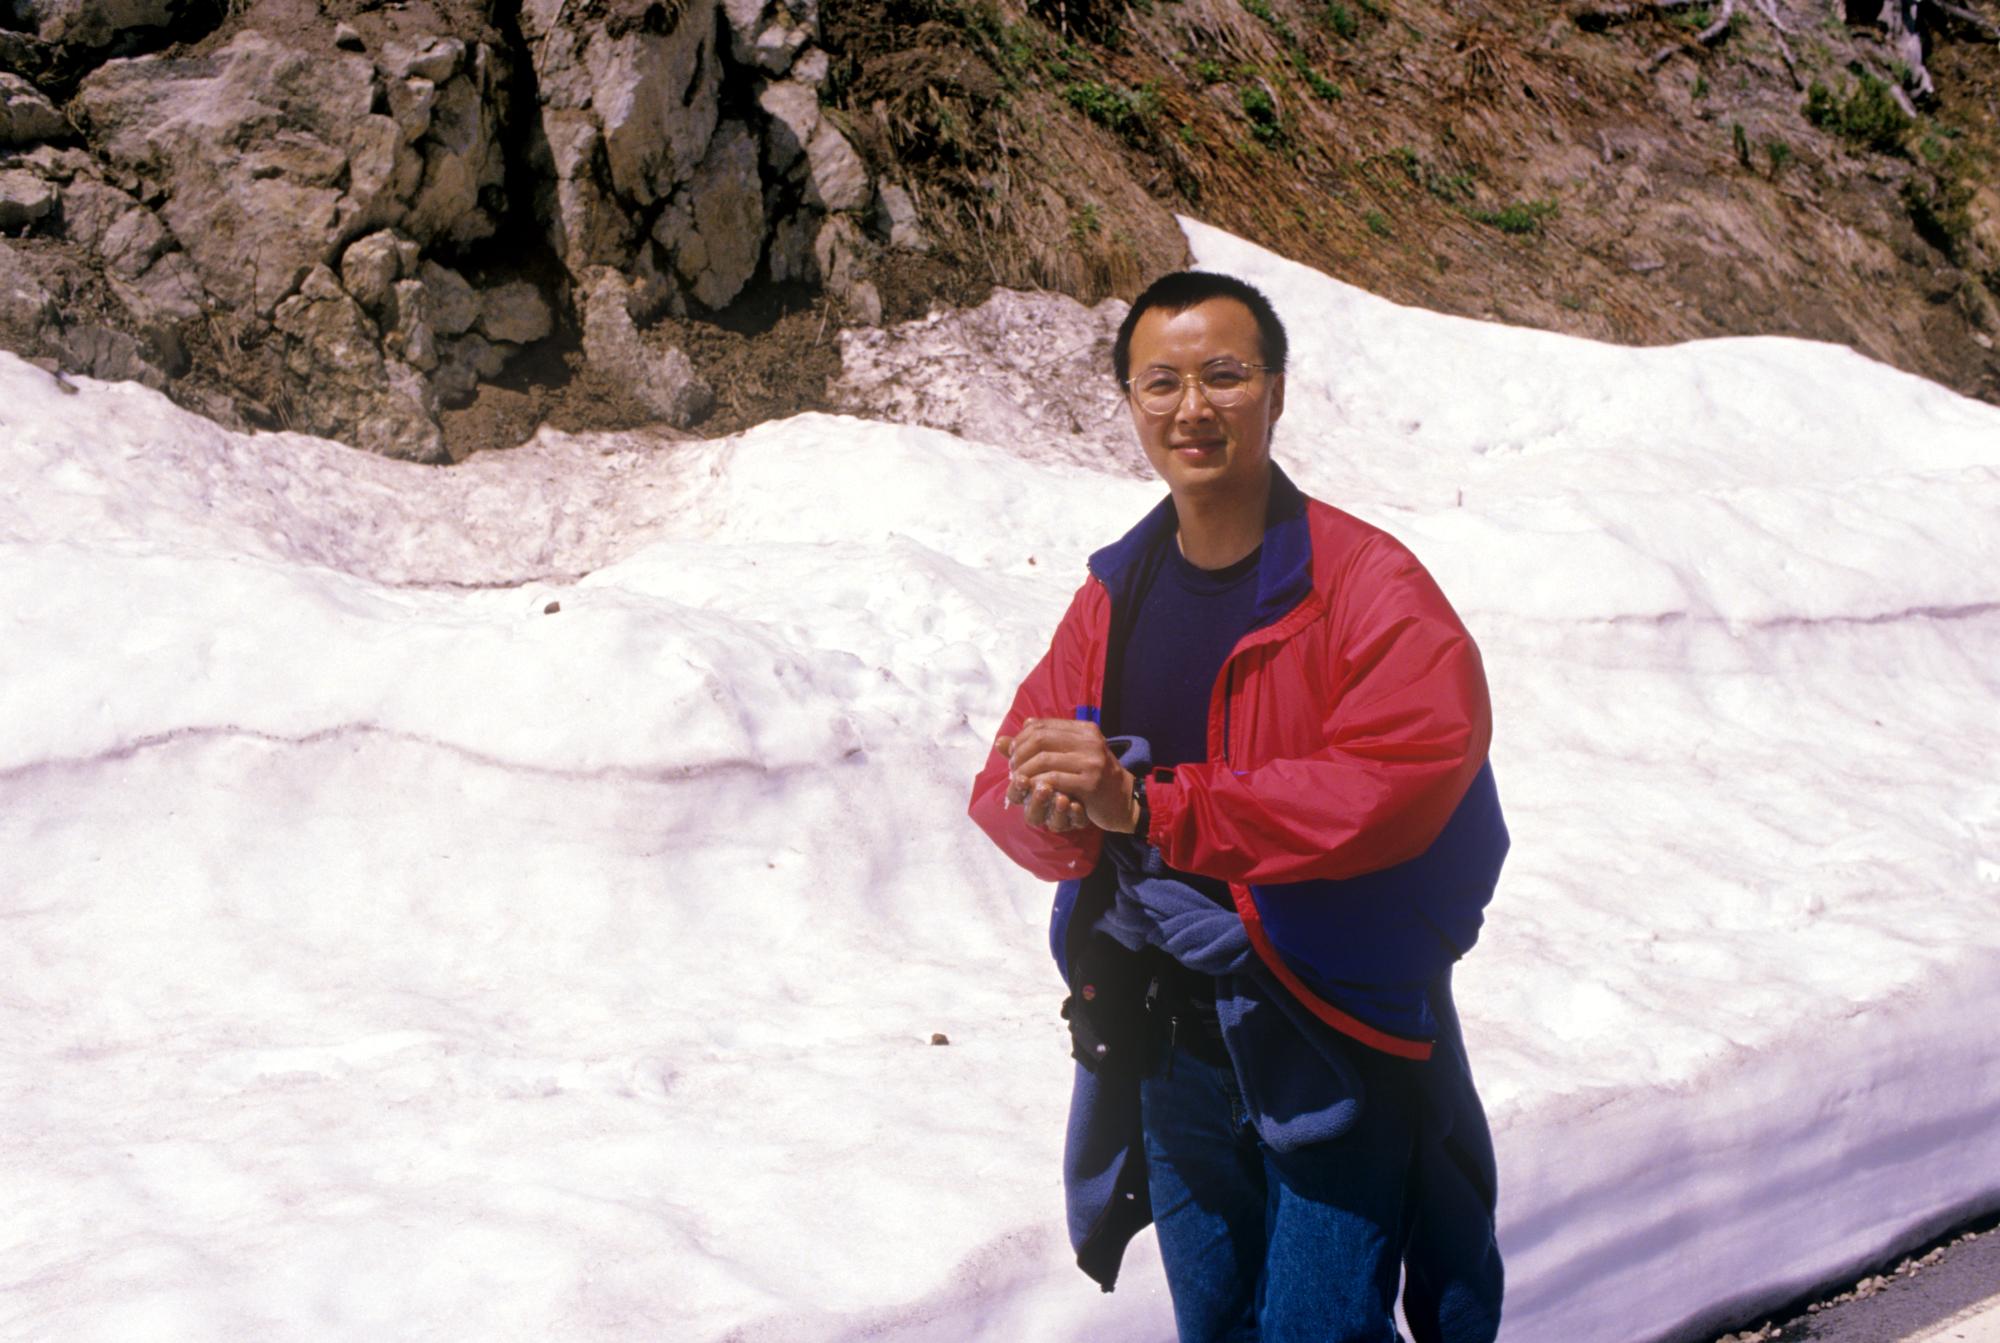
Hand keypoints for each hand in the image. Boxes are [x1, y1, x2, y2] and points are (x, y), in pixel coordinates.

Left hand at [996, 719, 1139, 833]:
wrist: (1125, 801)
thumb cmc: (1094, 778)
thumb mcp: (1071, 756)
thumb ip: (1040, 746)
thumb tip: (1003, 739)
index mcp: (1084, 729)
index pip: (1041, 725)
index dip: (1020, 739)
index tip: (1012, 754)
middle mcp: (1089, 740)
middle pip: (1039, 738)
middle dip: (1019, 754)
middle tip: (1013, 769)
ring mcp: (1091, 761)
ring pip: (1043, 759)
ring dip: (1025, 771)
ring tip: (1020, 781)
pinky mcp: (1090, 783)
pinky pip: (1053, 779)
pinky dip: (1037, 784)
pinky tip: (1032, 789)